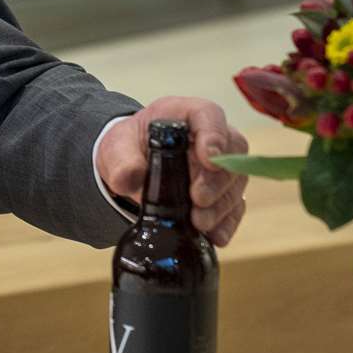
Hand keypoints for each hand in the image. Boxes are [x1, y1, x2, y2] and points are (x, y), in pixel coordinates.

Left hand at [96, 96, 249, 246]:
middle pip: (231, 152)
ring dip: (221, 205)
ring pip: (236, 181)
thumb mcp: (116, 149)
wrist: (130, 166)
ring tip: (200, 222)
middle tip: (197, 200)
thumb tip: (130, 178)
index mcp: (185, 115)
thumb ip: (121, 161)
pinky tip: (216, 237)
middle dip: (216, 180)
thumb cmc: (129, 147)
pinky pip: (234, 207)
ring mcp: (221, 166)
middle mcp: (211, 137)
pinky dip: (226, 223)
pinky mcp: (223, 192)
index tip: (208, 158)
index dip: (214, 135)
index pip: (209, 115)